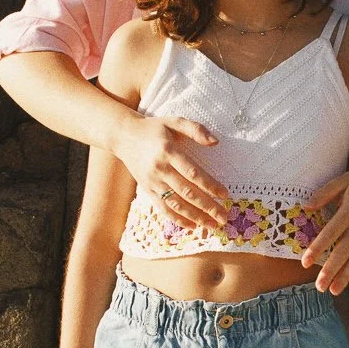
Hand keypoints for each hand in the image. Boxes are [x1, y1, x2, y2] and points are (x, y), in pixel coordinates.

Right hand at [112, 110, 227, 229]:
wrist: (123, 136)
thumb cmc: (153, 128)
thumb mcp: (174, 121)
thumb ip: (195, 129)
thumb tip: (215, 142)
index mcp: (168, 152)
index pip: (192, 173)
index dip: (209, 185)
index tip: (225, 194)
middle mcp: (160, 169)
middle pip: (187, 192)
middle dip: (207, 206)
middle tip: (224, 217)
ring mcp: (152, 182)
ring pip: (176, 204)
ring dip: (195, 217)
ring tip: (212, 225)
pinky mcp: (147, 190)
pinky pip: (163, 208)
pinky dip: (177, 219)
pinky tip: (192, 226)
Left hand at [302, 152, 348, 294]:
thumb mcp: (342, 180)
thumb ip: (324, 194)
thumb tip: (305, 206)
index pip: (332, 233)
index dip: (319, 248)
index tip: (305, 262)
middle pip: (345, 251)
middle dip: (332, 270)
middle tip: (319, 286)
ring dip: (346, 277)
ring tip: (334, 292)